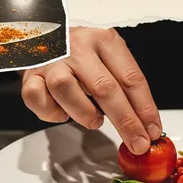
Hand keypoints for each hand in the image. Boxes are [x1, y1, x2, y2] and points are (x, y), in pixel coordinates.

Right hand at [21, 27, 161, 154]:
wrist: (44, 38)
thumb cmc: (83, 56)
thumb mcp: (109, 62)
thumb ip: (125, 90)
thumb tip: (145, 127)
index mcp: (104, 41)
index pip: (130, 78)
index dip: (144, 108)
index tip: (152, 131)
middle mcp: (77, 46)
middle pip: (104, 87)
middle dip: (125, 121)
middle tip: (137, 143)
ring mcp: (51, 60)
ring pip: (65, 89)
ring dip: (85, 113)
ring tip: (95, 120)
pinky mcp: (30, 75)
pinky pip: (38, 98)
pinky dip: (53, 112)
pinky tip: (64, 112)